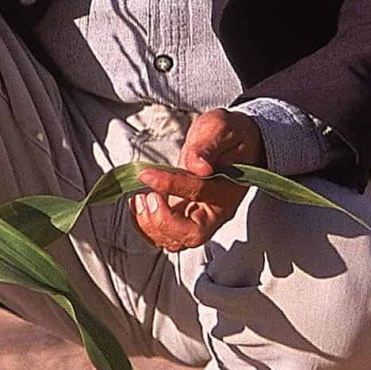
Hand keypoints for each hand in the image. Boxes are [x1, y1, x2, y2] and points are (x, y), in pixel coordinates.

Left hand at [130, 107, 264, 252]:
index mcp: (227, 189)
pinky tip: (138, 205)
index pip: (199, 193)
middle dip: (163, 221)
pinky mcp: (184, 218)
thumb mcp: (220, 129)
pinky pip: (166, 235)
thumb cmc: (227, 136)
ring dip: (152, 226)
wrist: (232, 143)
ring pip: (177, 240)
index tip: (146, 174)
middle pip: (192, 234)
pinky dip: (147, 227)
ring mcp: (200, 217)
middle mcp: (215, 211)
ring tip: (139, 199)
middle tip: (147, 197)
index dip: (170, 185)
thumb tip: (199, 165)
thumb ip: (207, 145)